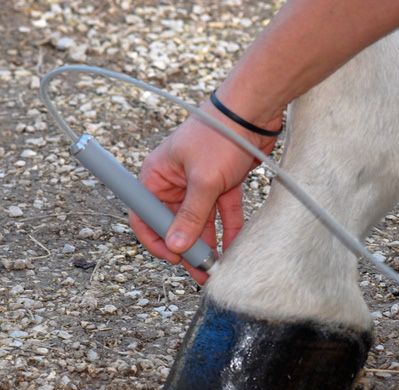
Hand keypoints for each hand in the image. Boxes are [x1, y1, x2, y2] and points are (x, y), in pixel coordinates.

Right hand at [129, 97, 280, 283]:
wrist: (254, 110)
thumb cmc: (220, 135)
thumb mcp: (203, 181)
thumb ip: (191, 216)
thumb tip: (177, 246)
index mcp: (157, 175)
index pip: (145, 214)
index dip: (156, 239)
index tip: (173, 257)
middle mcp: (175, 180)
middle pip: (175, 222)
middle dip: (187, 247)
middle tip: (200, 271)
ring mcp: (200, 182)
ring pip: (200, 220)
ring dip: (208, 243)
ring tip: (216, 268)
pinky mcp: (223, 183)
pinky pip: (222, 212)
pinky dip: (228, 228)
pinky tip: (234, 248)